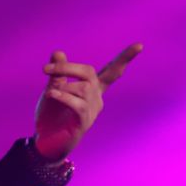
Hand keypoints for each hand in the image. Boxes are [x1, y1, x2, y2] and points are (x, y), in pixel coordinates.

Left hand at [33, 43, 142, 160]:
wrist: (46, 140)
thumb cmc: (52, 114)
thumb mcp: (53, 88)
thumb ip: (57, 72)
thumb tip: (58, 51)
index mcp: (92, 88)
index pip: (111, 71)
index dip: (124, 58)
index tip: (140, 45)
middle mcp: (96, 98)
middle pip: (90, 74)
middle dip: (69, 68)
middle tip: (45, 69)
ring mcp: (92, 111)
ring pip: (82, 89)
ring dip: (62, 87)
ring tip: (50, 94)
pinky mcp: (84, 122)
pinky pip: (78, 104)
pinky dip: (63, 97)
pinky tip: (51, 95)